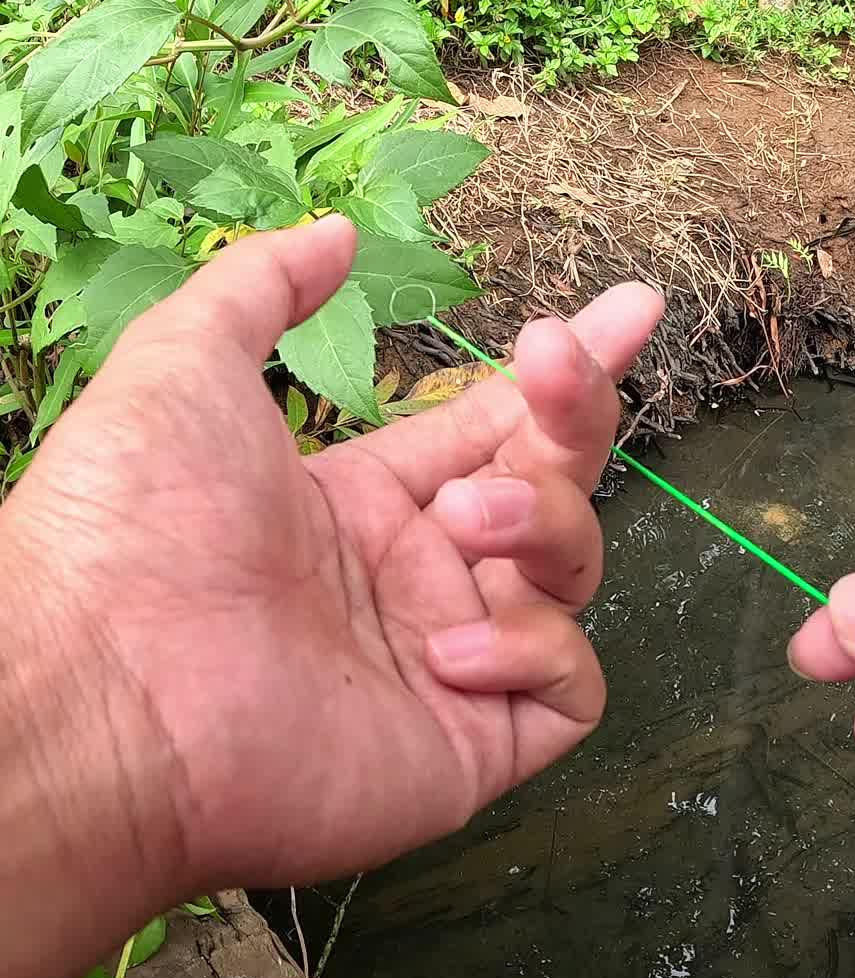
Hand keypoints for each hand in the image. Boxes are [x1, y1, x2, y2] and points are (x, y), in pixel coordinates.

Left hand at [0, 217, 661, 977]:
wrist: (101, 686)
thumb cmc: (129, 518)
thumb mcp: (185, 360)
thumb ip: (265, 282)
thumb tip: (337, 231)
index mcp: (363, 500)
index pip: (494, 426)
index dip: (567, 372)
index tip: (631, 308)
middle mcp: (415, 577)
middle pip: (551, 485)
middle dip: (573, 415)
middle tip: (552, 366)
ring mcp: (447, 663)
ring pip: (571, 574)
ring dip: (540, 523)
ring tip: (459, 522)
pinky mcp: (468, 746)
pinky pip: (566, 687)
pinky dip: (534, 647)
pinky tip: (447, 645)